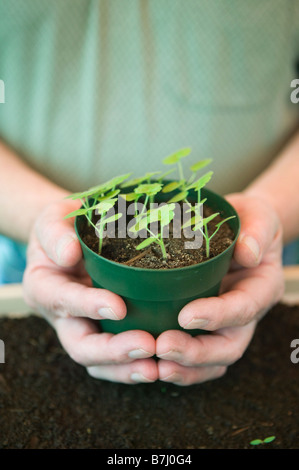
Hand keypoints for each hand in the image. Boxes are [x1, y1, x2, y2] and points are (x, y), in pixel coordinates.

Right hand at [23, 199, 157, 383]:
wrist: (74, 237)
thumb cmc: (64, 226)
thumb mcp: (53, 219)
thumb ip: (55, 233)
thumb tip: (69, 255)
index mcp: (44, 286)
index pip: (62, 300)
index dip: (88, 306)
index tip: (118, 307)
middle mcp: (61, 315)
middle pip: (79, 345)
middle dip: (113, 351)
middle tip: (147, 345)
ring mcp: (83, 327)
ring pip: (98, 362)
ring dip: (126, 368)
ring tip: (156, 368)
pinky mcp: (104, 331)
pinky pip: (115, 359)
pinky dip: (134, 365)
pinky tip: (159, 365)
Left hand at [156, 193, 283, 384]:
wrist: (237, 229)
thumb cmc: (248, 221)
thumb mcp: (259, 216)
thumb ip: (258, 230)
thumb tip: (247, 253)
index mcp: (261, 287)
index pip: (243, 308)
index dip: (217, 316)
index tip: (186, 316)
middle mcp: (245, 313)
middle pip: (228, 346)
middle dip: (197, 353)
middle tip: (163, 346)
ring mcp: (224, 323)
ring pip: (212, 360)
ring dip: (184, 367)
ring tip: (155, 364)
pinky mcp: (204, 326)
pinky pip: (195, 356)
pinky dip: (177, 364)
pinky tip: (151, 362)